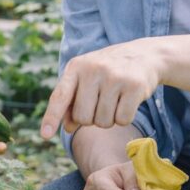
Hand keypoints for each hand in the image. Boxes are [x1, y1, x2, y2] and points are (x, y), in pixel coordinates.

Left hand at [40, 40, 161, 138]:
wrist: (145, 54)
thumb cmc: (109, 71)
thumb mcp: (87, 78)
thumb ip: (73, 101)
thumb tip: (67, 127)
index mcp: (76, 66)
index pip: (60, 96)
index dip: (52, 117)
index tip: (44, 135)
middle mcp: (93, 69)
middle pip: (83, 117)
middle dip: (91, 119)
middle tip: (101, 103)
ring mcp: (114, 77)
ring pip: (103, 122)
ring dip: (109, 119)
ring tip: (115, 99)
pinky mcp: (134, 86)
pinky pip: (122, 120)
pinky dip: (124, 118)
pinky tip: (128, 101)